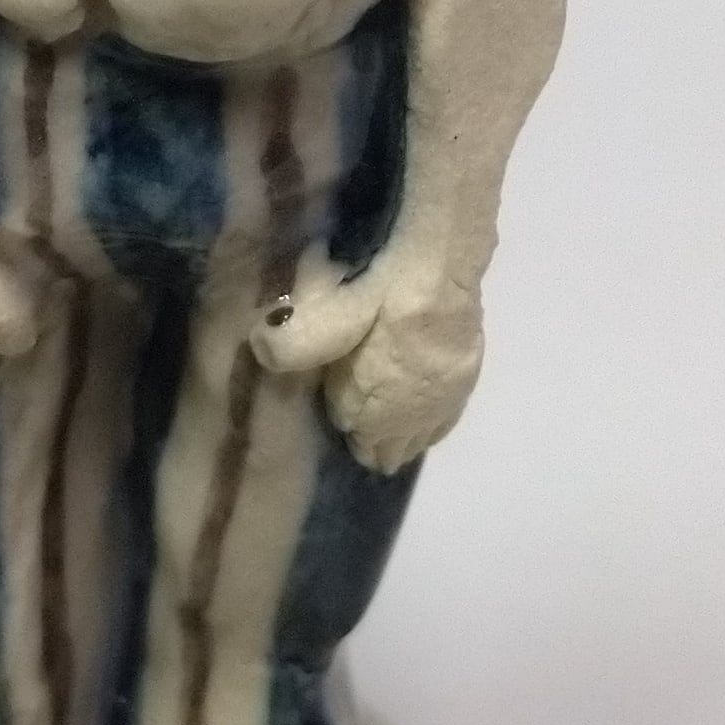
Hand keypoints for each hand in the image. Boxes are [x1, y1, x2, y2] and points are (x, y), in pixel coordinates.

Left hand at [251, 256, 481, 473]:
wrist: (436, 274)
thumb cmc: (371, 298)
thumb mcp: (318, 322)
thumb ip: (288, 345)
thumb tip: (259, 348)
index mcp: (367, 414)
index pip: (360, 444)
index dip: (349, 432)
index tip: (343, 419)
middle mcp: (405, 421)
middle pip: (391, 450)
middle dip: (376, 443)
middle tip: (366, 428)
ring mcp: (440, 404)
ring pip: (419, 439)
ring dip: (405, 435)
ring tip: (394, 423)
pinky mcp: (465, 382)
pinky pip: (445, 419)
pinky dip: (431, 422)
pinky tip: (426, 410)